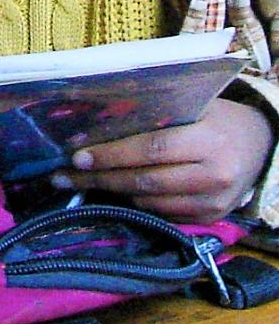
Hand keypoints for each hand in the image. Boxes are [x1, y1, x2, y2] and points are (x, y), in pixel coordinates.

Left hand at [52, 97, 274, 221]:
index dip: (112, 154)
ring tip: (78, 183)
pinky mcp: (211, 218)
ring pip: (151, 201)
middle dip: (100, 178)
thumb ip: (156, 110)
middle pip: (146, 180)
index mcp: (208, 139)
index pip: (152, 149)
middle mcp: (213, 175)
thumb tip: (100, 112)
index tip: (77, 155)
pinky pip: (164, 214)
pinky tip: (112, 193)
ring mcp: (214, 202)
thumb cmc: (217, 116)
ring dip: (111, 193)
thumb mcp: (194, 105)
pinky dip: (135, 203)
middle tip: (64, 175)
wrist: (260, 144)